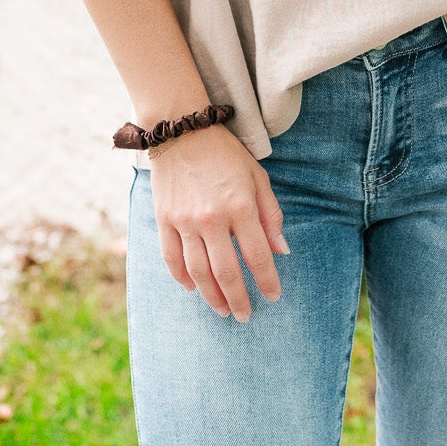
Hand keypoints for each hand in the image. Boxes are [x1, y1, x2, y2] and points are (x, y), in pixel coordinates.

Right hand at [149, 123, 288, 319]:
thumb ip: (271, 214)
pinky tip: (192, 289)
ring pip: (198, 272)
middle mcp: (211, 218)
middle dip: (238, 299)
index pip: (257, 255)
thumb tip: (282, 251)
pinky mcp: (164, 219)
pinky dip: (181, 278)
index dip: (267, 281)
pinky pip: (171, 257)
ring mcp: (184, 221)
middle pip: (226, 272)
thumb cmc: (225, 153)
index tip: (273, 297)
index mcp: (239, 206)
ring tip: (222, 310)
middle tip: (245, 316)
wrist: (181, 129)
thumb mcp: (257, 177)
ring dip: (211, 296)